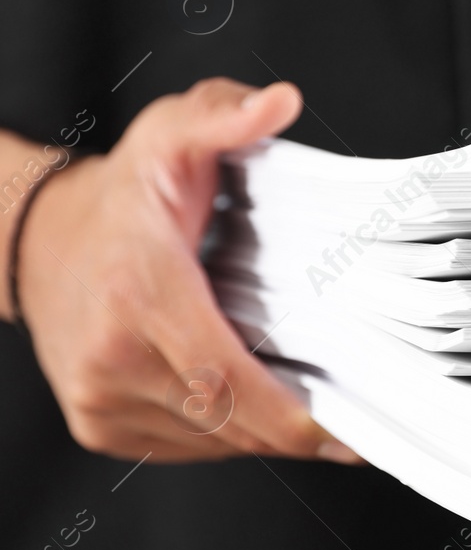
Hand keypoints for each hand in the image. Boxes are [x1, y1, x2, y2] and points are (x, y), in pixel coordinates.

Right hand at [13, 78, 361, 463]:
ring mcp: (99, 397)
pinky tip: (252, 401)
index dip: (290, 417)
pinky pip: (184, 446)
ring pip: (211, 441)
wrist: (39, 240)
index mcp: (141, 292)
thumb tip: (279, 103)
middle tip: (352, 421)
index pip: (224, 378)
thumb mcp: (172, 134)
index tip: (344, 434)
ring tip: (306, 400)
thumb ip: (226, 116)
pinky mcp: (99, 424)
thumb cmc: (121, 197)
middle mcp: (112, 354)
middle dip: (296, 428)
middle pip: (227, 421)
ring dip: (263, 429)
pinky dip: (227, 432)